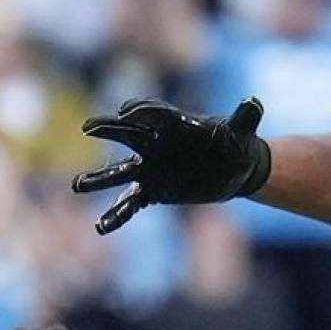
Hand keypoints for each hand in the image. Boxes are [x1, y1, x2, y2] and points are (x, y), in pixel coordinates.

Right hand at [72, 97, 271, 233]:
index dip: (140, 110)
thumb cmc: (237, 144)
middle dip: (108, 129)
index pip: (151, 112)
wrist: (236, 169)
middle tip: (88, 128)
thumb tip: (254, 102)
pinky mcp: (153, 190)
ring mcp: (150, 167)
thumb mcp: (244, 131)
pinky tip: (101, 227)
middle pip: (126, 133)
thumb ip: (246, 117)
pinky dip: (117, 214)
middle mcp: (155, 143)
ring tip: (76, 185)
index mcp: (174, 124)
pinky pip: (130, 202)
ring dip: (98, 178)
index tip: (128, 112)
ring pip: (119, 172)